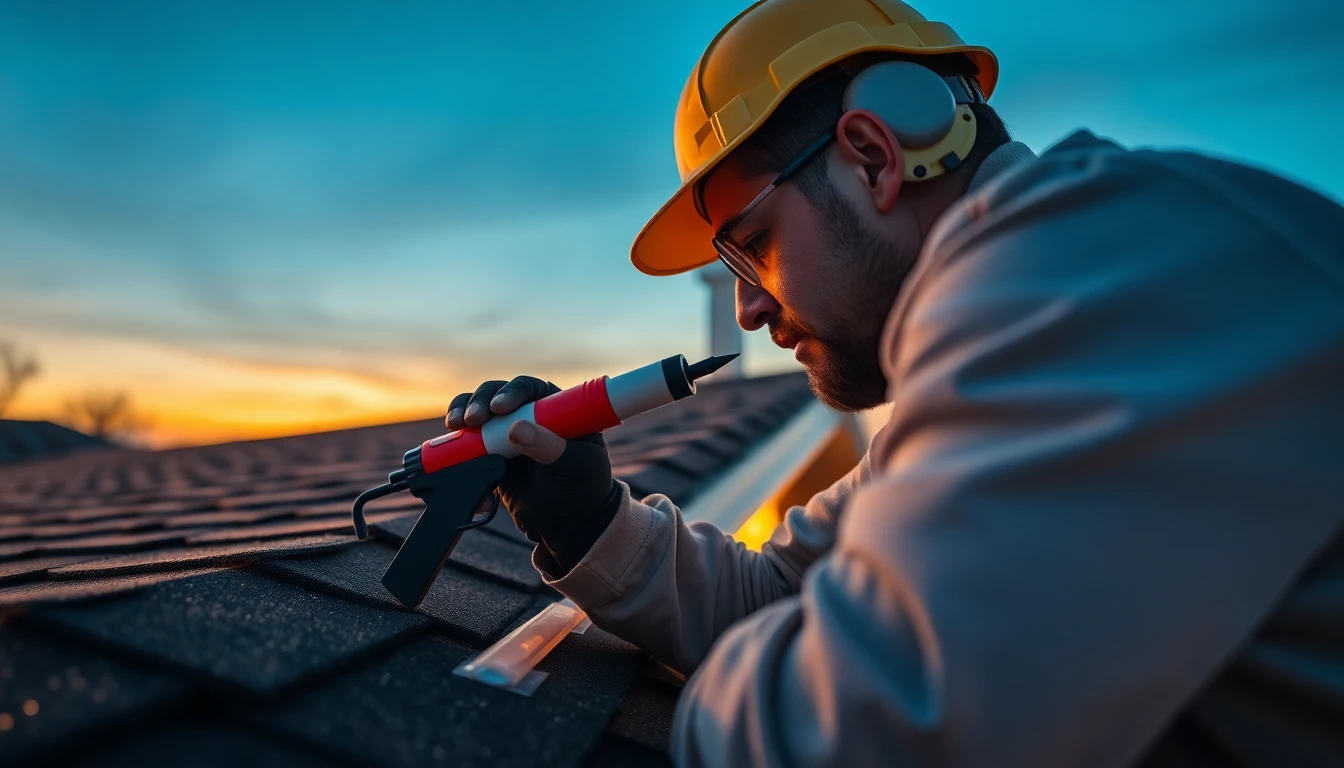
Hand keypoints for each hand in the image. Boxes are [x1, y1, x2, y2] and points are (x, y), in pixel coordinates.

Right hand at [445, 376, 619, 573]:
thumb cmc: (581, 489)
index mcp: (557, 408)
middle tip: (471, 420)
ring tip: (457, 425)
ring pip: (478, 413)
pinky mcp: (490, 454)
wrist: (568, 524)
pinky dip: (456, 444)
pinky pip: (468, 443)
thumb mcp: (575, 467)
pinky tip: (452, 453)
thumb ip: (549, 447)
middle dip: (480, 402)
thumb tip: (516, 428)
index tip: (499, 409)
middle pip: (497, 394)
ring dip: (463, 414)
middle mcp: (529, 414)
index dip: (512, 392)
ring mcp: (507, 433)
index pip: (531, 389)